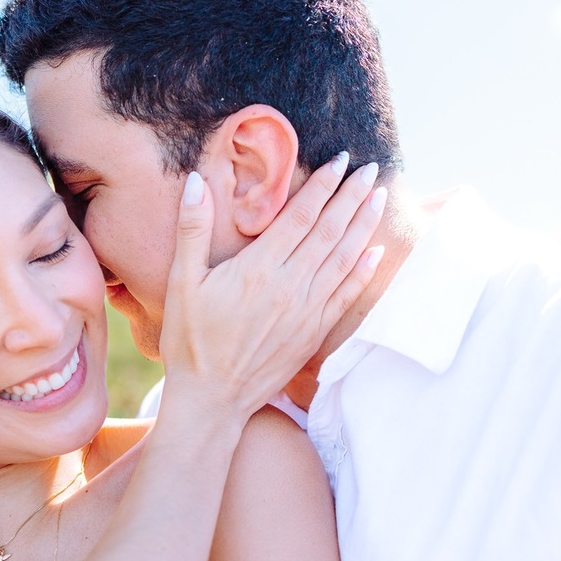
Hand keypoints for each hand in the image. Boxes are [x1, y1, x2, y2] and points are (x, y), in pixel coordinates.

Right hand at [158, 152, 384, 420]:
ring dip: (364, 225)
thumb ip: (192, 229)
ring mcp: (306, 312)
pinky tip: (375, 252)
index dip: (323, 186)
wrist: (211, 399)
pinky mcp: (313, 333)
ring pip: (344, 259)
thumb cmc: (190, 340)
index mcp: (258, 269)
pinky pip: (345, 295)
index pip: (300, 216)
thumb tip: (199, 181)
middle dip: (352, 196)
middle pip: (330, 231)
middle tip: (370, 169)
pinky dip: (363, 271)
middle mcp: (290, 287)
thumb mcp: (181, 282)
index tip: (340, 161)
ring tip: (380, 197)